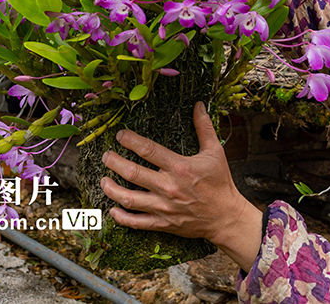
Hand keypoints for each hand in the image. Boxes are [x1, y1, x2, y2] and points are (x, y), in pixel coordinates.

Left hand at [100, 101, 263, 269]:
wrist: (226, 216)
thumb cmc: (221, 182)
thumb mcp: (216, 151)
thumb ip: (204, 127)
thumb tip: (199, 104)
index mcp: (179, 167)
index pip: (148, 150)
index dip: (130, 140)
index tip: (120, 135)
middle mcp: (168, 187)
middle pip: (132, 173)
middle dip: (114, 162)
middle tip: (106, 156)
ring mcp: (164, 207)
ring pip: (129, 199)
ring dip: (112, 189)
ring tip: (104, 180)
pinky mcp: (163, 223)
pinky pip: (136, 222)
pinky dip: (121, 217)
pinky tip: (113, 209)